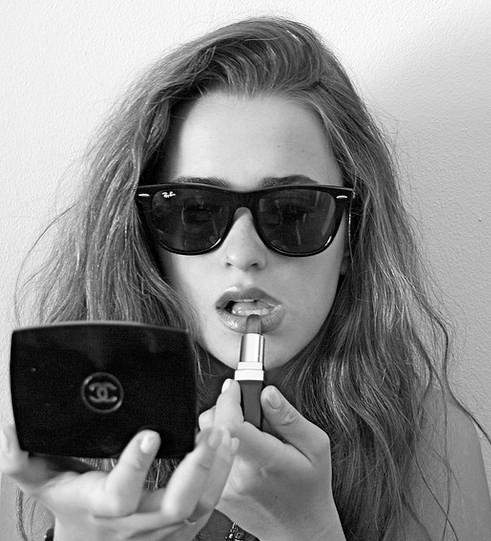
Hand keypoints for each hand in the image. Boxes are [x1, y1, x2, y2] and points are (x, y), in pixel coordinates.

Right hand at [0, 424, 237, 540]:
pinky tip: (230, 447)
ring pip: (200, 506)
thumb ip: (21, 458)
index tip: (151, 433)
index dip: (136, 465)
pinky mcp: (180, 526)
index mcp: (104, 507)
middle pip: (175, 504)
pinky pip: (208, 505)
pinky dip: (222, 476)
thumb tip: (10, 428)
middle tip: (210, 432)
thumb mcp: (42, 484)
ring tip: (225, 434)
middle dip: (197, 468)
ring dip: (217, 469)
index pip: (121, 493)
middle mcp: (137, 523)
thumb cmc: (70, 512)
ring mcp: (163, 529)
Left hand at [199, 380, 345, 540]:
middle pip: (212, 426)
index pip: (231, 424)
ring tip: (247, 432)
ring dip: (220, 424)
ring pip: (205, 438)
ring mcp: (223, 486)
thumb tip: (267, 393)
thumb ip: (289, 417)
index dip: (228, 399)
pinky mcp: (215, 492)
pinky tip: (241, 449)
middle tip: (246, 408)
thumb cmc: (310, 488)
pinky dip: (219, 442)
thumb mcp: (315, 446)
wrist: (299, 530)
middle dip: (224, 407)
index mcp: (264, 462)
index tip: (236, 387)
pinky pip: (206, 454)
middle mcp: (238, 475)